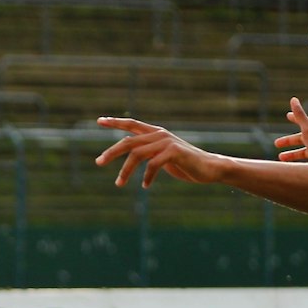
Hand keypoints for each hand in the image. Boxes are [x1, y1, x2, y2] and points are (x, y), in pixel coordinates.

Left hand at [94, 117, 225, 187]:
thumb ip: (146, 151)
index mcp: (155, 133)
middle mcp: (159, 134)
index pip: (131, 124)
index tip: (99, 121)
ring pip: (137, 154)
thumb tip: (127, 149)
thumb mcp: (161, 155)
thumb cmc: (184, 163)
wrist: (209, 168)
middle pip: (128, 141)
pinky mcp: (174, 152)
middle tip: (98, 162)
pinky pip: (152, 165)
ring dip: (125, 171)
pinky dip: (147, 177)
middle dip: (111, 152)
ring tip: (119, 184)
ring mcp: (167, 142)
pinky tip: (146, 186)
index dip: (115, 122)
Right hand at [275, 97, 307, 163]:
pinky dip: (296, 162)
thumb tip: (293, 99)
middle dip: (289, 140)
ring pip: (302, 152)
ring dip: (291, 153)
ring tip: (280, 158)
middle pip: (300, 139)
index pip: (303, 122)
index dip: (295, 118)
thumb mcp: (307, 129)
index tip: (288, 115)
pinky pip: (305, 161)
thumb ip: (300, 115)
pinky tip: (291, 167)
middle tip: (276, 144)